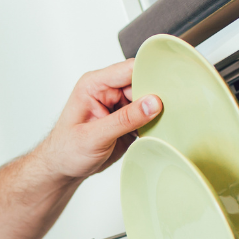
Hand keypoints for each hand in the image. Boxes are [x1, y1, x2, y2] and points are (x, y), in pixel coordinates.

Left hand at [36, 60, 162, 180]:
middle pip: (143, 83)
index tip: (171, 82)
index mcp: (95, 85)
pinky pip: (148, 116)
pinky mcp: (127, 120)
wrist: (63, 169)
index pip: (128, 69)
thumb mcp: (95, 137)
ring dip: (159, 111)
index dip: (150, 73)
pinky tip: (162, 131)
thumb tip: (153, 102)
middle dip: (159, 95)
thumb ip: (125, 119)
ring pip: (149, 100)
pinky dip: (156, 123)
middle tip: (176, 108)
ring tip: (170, 121)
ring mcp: (119, 105)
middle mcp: (108, 91)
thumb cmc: (67, 151)